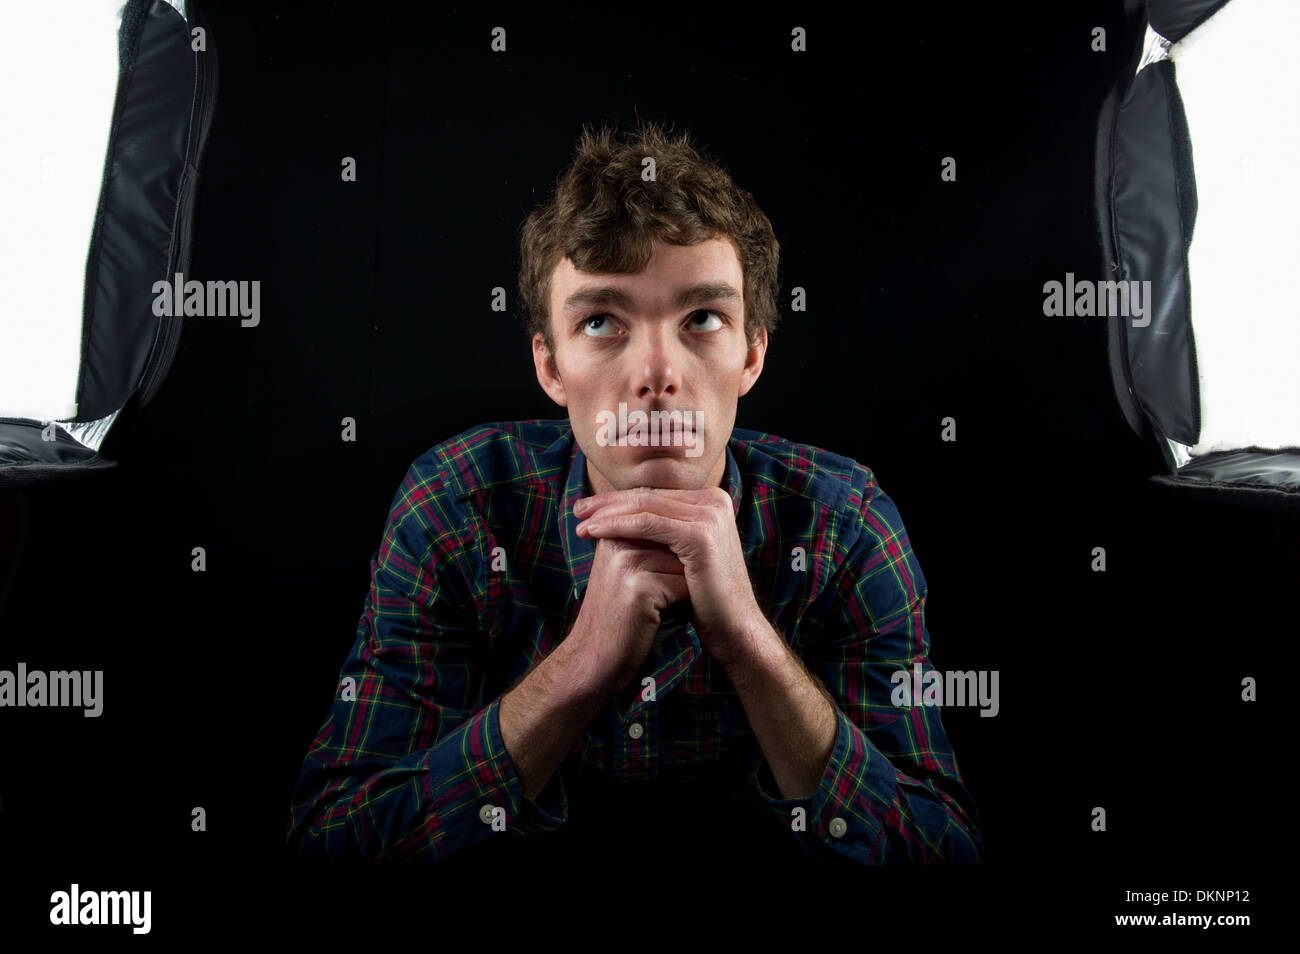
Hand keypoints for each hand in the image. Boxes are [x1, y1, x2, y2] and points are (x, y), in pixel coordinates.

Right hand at [561, 532, 689, 695]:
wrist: (594, 655)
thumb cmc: (617, 613)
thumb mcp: (624, 569)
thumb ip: (647, 542)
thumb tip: (690, 525)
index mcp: (612, 531)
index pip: (664, 523)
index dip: (676, 550)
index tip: (663, 576)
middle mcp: (617, 541)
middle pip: (677, 540)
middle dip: (684, 566)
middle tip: (662, 592)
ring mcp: (626, 563)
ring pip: (684, 563)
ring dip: (685, 585)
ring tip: (659, 604)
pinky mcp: (639, 588)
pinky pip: (684, 586)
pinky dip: (683, 603)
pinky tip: (660, 616)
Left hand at [574, 487, 764, 669]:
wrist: (734, 628)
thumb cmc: (705, 598)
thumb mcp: (682, 555)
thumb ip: (662, 531)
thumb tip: (621, 515)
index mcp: (712, 501)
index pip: (656, 495)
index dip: (620, 500)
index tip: (589, 509)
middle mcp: (715, 501)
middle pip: (650, 497)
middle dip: (609, 503)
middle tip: (577, 510)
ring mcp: (710, 515)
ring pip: (645, 507)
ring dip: (607, 513)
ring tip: (581, 523)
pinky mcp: (700, 534)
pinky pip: (648, 524)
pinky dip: (618, 525)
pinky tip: (595, 532)